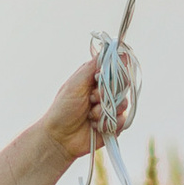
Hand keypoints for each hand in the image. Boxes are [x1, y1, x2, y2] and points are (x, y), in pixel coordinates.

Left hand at [39, 45, 138, 169]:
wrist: (59, 137)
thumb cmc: (63, 108)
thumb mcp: (76, 83)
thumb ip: (93, 65)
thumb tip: (111, 47)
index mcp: (96, 79)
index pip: (116, 69)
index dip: (114, 73)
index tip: (103, 79)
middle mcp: (106, 92)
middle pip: (123, 86)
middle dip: (107, 94)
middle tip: (91, 98)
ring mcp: (111, 109)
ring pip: (123, 103)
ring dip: (105, 110)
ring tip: (90, 115)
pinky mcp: (115, 125)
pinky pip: (123, 120)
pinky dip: (109, 123)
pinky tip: (96, 126)